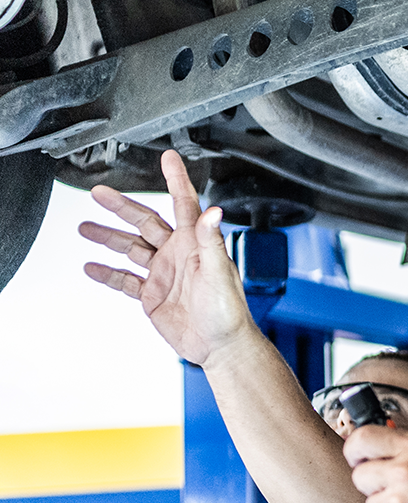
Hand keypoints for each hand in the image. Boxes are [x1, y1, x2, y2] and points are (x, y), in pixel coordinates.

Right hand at [79, 150, 255, 365]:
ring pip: (130, 248)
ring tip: (84, 227)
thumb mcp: (219, 272)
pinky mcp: (153, 295)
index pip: (183, 204)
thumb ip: (213, 241)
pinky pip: (125, 280)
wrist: (220, 346)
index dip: (175, 179)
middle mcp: (178, 254)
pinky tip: (91, 266)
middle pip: (145, 222)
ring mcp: (163, 273)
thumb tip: (213, 211)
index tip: (168, 157)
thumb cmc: (228, 311)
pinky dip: (107, 273)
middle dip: (122, 207)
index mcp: (195, 243)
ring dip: (108, 237)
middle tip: (98, 192)